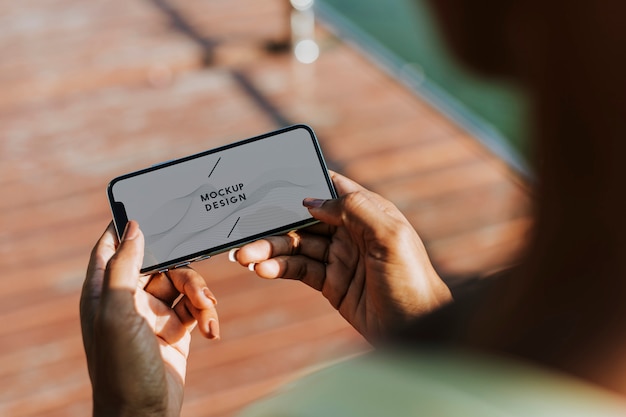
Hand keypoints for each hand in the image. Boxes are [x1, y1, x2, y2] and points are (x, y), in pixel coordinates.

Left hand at [80, 221, 218, 416]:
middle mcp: (128, 299)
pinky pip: (196, 308)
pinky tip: (211, 330)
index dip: (126, 226)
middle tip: (197, 278)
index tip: (151, 208)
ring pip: (184, 284)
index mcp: (104, 291)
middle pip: (160, 262)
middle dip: (184, 269)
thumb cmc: (122, 367)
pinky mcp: (176, 330)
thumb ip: (124, 266)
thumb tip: (133, 227)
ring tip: (208, 313)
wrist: (145, 415)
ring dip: (201, 295)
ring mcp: (154, 314)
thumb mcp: (118, 312)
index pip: (111, 246)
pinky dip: (206, 314)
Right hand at [232, 172, 451, 341]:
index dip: (303, 182)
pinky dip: (279, 268)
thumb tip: (313, 199)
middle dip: (276, 223)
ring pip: (298, 246)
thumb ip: (355, 209)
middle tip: (245, 231)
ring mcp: (340, 257)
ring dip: (270, 249)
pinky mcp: (331, 283)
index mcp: (369, 212)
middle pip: (306, 219)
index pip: (331, 187)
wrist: (418, 331)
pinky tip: (263, 270)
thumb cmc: (412, 281)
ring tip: (246, 257)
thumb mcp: (390, 237)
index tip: (271, 182)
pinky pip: (300, 270)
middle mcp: (352, 231)